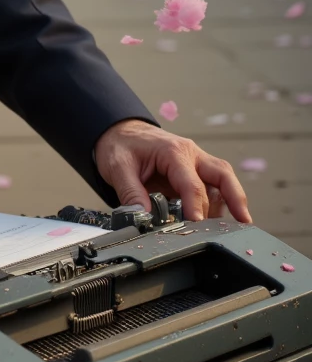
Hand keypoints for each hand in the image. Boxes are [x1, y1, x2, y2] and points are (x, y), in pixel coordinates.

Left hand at [94, 118, 251, 223]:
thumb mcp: (118, 167)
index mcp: (174, 152)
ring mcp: (196, 163)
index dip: (197, 207)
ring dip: (229, 204)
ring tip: (229, 230)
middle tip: (243, 224)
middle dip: (236, 200)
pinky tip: (216, 222)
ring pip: (223, 181)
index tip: (198, 226)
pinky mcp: (194, 173)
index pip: (193, 184)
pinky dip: (219, 204)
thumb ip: (130, 193)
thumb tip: (143, 218)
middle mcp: (191, 155)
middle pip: (223, 176)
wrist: (119, 132)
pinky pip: (213, 188)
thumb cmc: (121, 145)